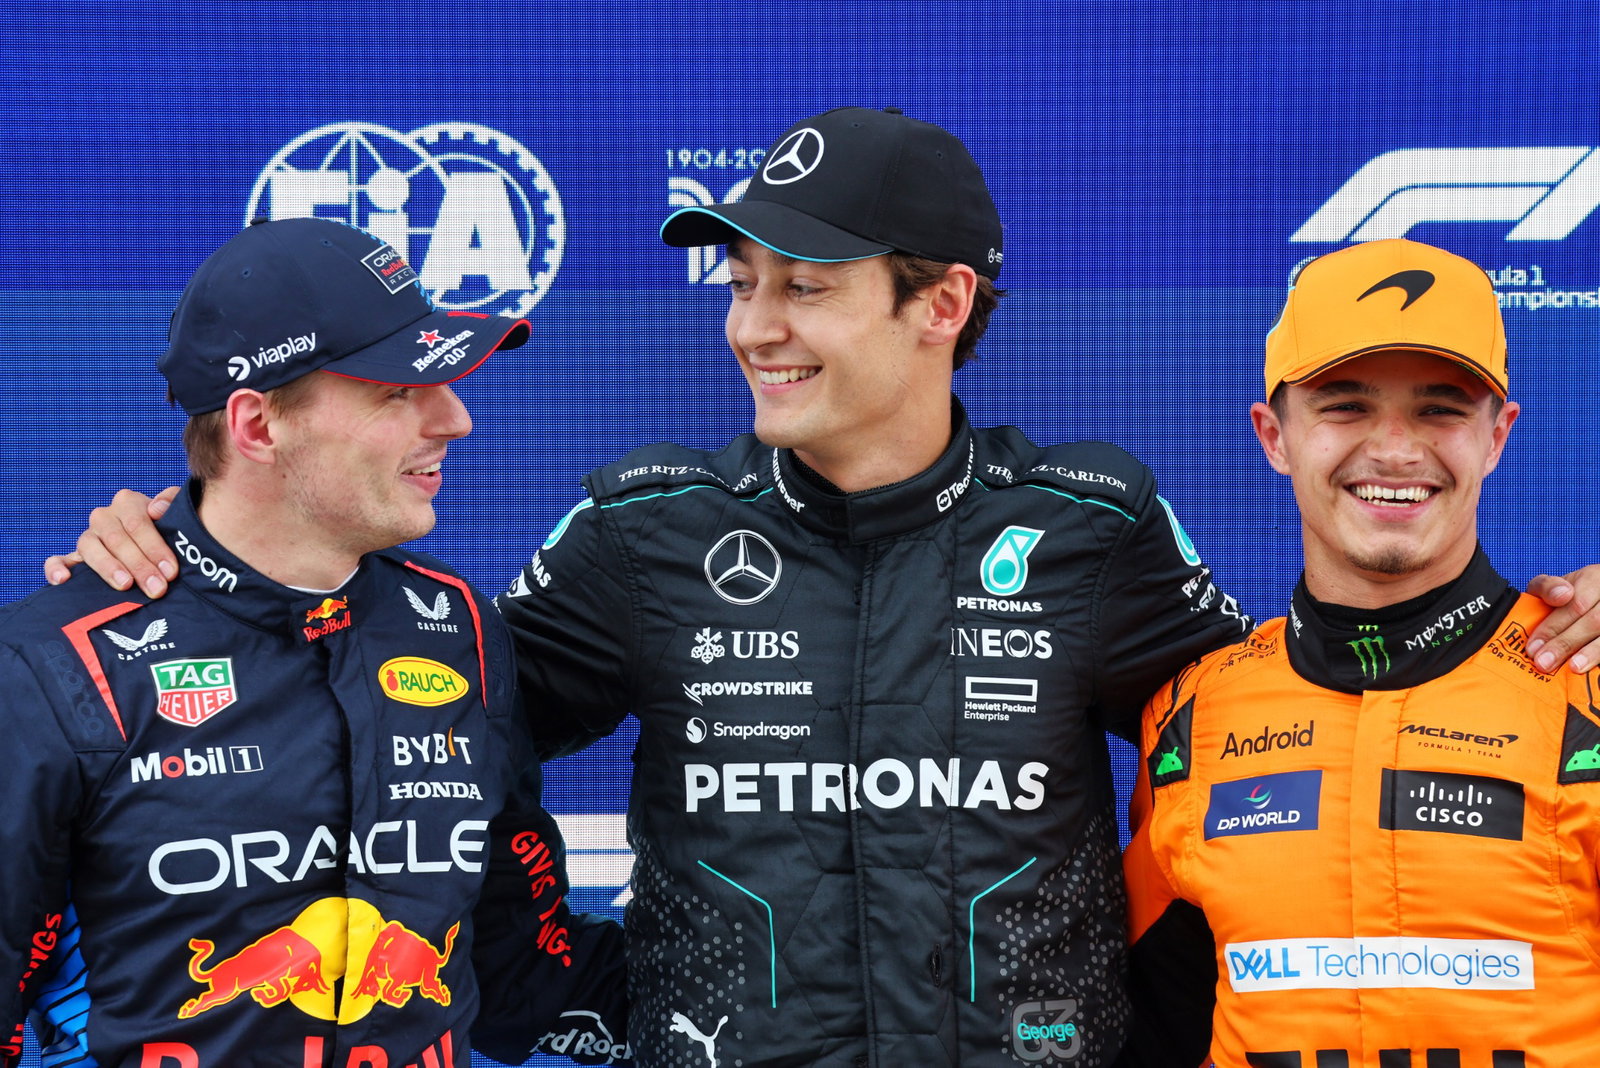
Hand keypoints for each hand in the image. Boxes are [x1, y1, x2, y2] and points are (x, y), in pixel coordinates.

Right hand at [44, 486, 180, 597]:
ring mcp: (87, 537)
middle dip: (139, 565)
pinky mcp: (72, 556)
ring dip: (108, 568)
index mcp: (128, 503)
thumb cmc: (168, 530)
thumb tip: (156, 509)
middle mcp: (104, 517)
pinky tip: (64, 580)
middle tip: (156, 587)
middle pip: (118, 540)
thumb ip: (172, 502)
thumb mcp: (176, 514)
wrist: (151, 545)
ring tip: (125, 585)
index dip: (155, 548)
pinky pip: (57, 560)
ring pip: (90, 548)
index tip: (171, 571)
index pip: (139, 524)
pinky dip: (56, 568)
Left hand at [1526, 567, 1599, 672]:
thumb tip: (1561, 595)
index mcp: (1593, 579)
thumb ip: (1546, 587)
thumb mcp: (1554, 584)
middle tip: (1544, 663)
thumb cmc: (1571, 593)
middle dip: (1566, 643)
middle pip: (1594, 621)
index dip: (1553, 627)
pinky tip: (1591, 668)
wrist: (1597, 595)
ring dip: (1591, 652)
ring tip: (1573, 667)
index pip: (1574, 604)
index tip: (1533, 647)